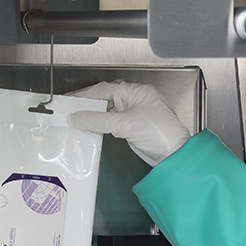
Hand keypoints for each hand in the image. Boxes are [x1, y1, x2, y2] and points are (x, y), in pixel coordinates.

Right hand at [70, 81, 190, 165]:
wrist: (174, 156)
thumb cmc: (161, 134)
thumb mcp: (125, 124)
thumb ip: (99, 120)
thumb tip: (78, 117)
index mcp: (137, 91)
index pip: (105, 89)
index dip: (86, 95)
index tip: (71, 102)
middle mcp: (136, 100)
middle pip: (106, 99)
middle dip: (89, 105)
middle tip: (72, 111)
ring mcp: (135, 113)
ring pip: (109, 111)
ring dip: (95, 116)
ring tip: (78, 120)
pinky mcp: (134, 127)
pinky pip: (113, 122)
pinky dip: (102, 124)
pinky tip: (92, 128)